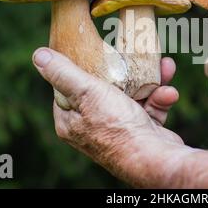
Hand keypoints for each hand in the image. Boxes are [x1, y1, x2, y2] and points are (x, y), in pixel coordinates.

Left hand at [32, 48, 190, 186]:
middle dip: (124, 70)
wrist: (155, 159)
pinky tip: (169, 93)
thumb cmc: (117, 127)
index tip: (92, 49)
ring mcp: (118, 129)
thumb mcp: (86, 92)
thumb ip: (62, 73)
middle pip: (104, 88)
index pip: (68, 88)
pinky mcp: (141, 130)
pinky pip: (149, 108)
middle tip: (132, 52)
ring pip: (133, 95)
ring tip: (165, 67)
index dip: (79, 67)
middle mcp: (93, 126)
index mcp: (71, 120)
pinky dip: (160, 99)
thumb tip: (38, 55)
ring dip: (150, 82)